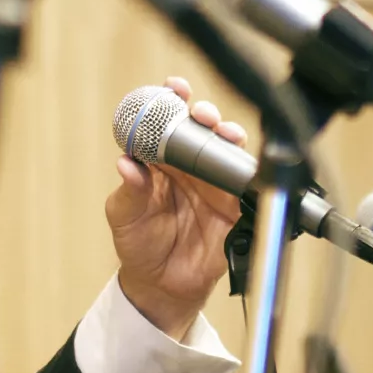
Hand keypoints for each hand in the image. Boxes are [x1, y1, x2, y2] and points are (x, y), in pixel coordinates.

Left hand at [107, 76, 246, 339]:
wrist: (162, 285)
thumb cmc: (139, 244)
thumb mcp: (124, 216)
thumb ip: (129, 190)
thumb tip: (126, 164)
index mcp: (160, 160)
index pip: (166, 121)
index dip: (170, 100)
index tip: (173, 87)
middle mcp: (189, 164)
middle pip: (202, 127)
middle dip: (206, 113)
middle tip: (203, 114)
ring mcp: (213, 181)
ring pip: (226, 148)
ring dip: (229, 134)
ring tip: (224, 133)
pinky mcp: (234, 203)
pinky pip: (245, 181)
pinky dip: (247, 168)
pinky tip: (243, 161)